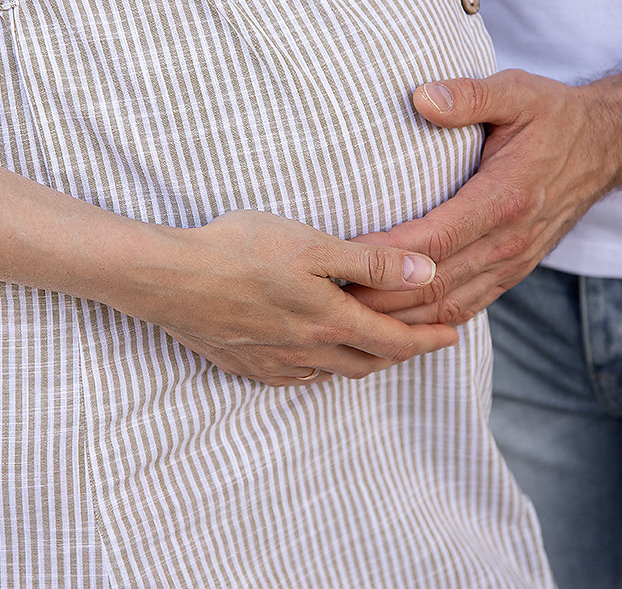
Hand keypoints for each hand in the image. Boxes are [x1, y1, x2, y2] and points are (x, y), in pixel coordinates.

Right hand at [139, 210, 458, 386]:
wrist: (170, 278)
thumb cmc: (241, 250)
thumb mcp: (313, 245)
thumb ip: (371, 263)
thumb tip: (427, 275)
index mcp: (331, 322)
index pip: (395, 342)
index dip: (428, 340)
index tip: (451, 335)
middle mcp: (308, 352)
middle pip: (369, 363)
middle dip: (401, 353)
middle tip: (421, 342)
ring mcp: (275, 363)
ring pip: (334, 372)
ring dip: (363, 362)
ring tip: (376, 347)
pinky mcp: (246, 365)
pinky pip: (298, 377)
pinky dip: (322, 368)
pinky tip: (317, 355)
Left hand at [349, 70, 618, 325]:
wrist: (607, 147)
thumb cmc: (554, 116)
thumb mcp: (517, 91)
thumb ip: (469, 95)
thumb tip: (422, 98)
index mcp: (504, 199)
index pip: (434, 240)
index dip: (384, 255)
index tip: (340, 256)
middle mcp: (509, 241)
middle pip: (432, 284)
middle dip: (377, 297)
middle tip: (325, 299)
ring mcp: (512, 263)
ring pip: (446, 307)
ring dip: (397, 321)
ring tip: (346, 321)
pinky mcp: (512, 272)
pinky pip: (465, 308)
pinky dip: (427, 323)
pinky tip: (393, 330)